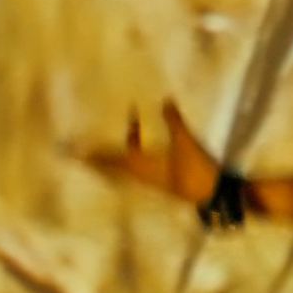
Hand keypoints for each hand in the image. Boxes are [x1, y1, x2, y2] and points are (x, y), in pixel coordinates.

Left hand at [82, 101, 245, 226]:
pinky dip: (132, 161)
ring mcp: (153, 181)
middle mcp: (144, 175)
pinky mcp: (163, 183)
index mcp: (144, 166)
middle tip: (79, 156)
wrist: (214, 193)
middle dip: (98, 161)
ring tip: (102, 155)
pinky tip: (137, 152)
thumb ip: (174, 120)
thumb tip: (166, 99)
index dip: (96, 153)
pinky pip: (138, 172)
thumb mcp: (185, 141)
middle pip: (114, 168)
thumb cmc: (197, 168)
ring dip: (113, 162)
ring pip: (125, 171)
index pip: (114, 158)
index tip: (77, 152)